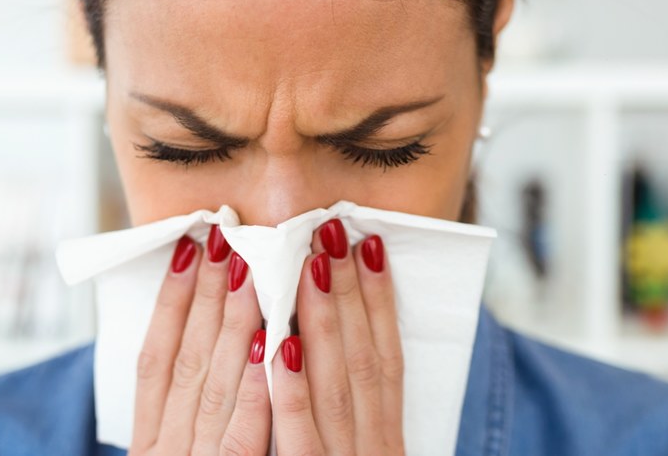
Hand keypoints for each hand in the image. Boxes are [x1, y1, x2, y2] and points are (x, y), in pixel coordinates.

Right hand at [130, 225, 269, 454]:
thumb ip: (187, 412)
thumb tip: (208, 335)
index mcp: (149, 442)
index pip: (154, 360)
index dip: (170, 301)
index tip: (187, 249)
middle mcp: (167, 452)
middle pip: (187, 361)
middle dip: (206, 295)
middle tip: (224, 238)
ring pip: (217, 386)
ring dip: (234, 323)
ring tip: (249, 270)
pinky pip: (243, 437)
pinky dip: (255, 390)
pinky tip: (268, 346)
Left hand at [273, 220, 404, 454]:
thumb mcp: (359, 453)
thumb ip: (350, 409)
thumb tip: (332, 331)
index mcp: (384, 440)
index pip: (388, 360)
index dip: (381, 301)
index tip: (371, 245)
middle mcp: (370, 450)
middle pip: (363, 361)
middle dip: (350, 293)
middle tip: (334, 233)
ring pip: (332, 387)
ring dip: (322, 321)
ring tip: (312, 265)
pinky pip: (298, 437)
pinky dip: (291, 390)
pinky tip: (279, 345)